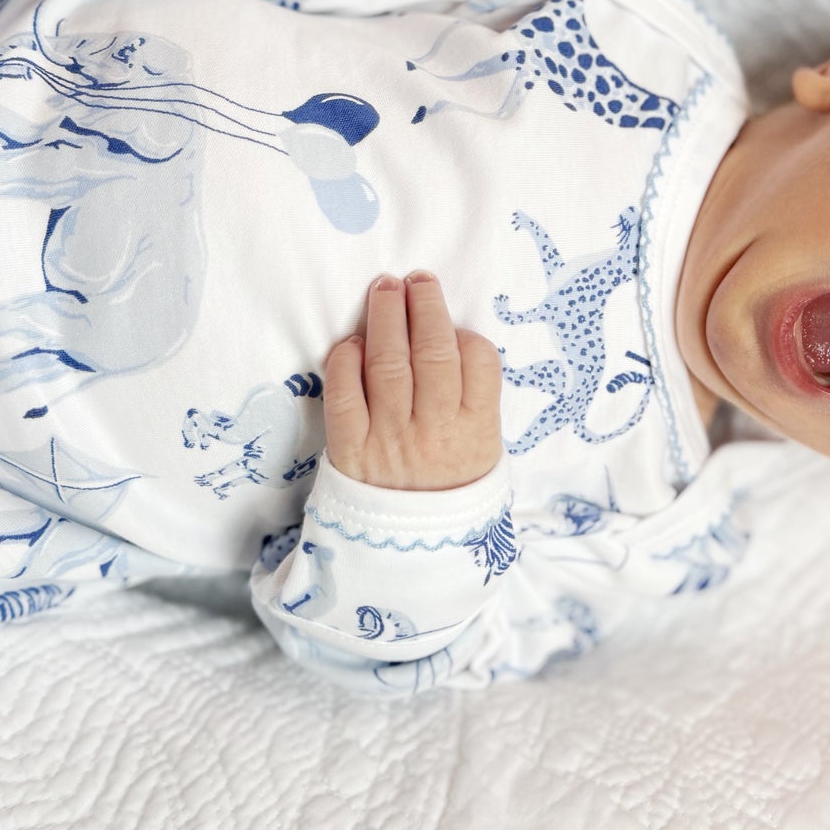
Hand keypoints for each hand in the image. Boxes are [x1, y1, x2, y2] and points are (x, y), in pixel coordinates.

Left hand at [323, 273, 503, 491]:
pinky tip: (352, 344)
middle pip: (432, 354)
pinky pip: (346, 395)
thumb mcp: (484, 450)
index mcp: (476, 431)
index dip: (463, 333)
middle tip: (417, 279)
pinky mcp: (351, 449)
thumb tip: (456, 338)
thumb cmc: (450, 488)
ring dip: (386, 318)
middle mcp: (436, 431)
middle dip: (424, 306)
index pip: (479, 362)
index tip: (452, 322)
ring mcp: (392, 439)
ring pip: (389, 364)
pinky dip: (346, 362)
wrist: (411, 549)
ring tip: (385, 289)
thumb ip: (477, 399)